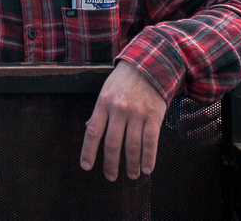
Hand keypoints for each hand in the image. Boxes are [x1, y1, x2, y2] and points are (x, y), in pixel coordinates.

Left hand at [80, 61, 166, 180]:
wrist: (150, 63)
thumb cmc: (125, 80)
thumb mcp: (107, 90)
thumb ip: (100, 111)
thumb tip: (89, 130)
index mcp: (104, 102)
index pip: (93, 131)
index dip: (88, 151)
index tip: (86, 166)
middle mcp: (119, 109)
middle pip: (113, 143)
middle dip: (111, 164)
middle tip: (111, 177)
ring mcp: (137, 113)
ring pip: (132, 146)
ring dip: (132, 165)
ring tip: (132, 175)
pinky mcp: (154, 115)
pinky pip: (151, 141)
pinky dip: (149, 158)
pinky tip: (147, 168)